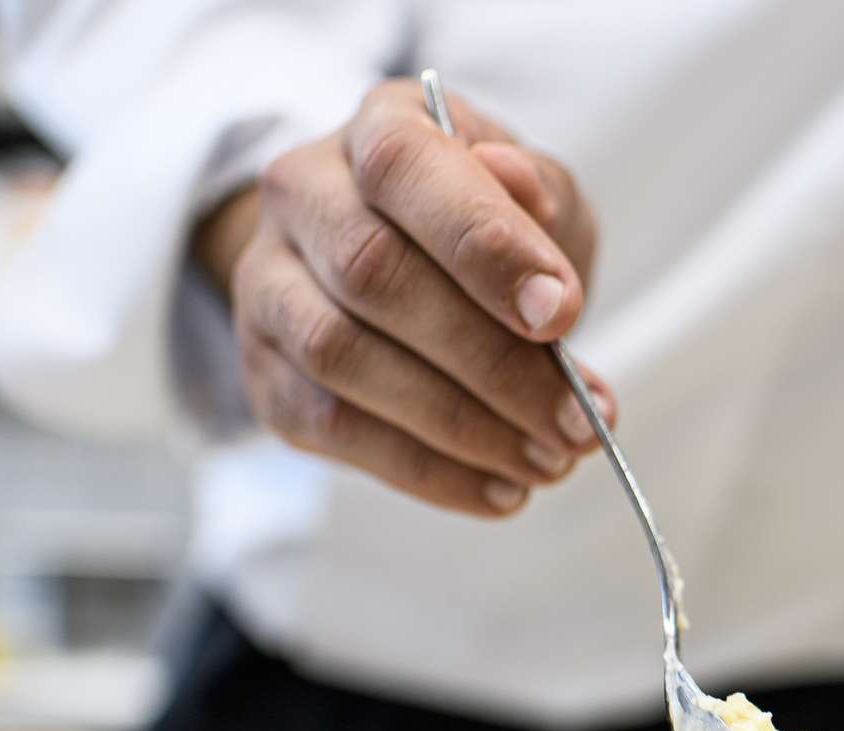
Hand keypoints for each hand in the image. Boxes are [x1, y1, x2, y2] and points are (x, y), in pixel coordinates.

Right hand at [194, 79, 611, 516]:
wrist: (410, 262)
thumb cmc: (488, 225)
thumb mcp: (538, 194)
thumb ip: (540, 195)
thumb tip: (522, 190)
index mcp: (379, 128)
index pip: (407, 170)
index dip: (484, 245)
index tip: (564, 315)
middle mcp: (303, 194)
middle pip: (374, 276)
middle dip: (492, 363)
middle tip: (577, 423)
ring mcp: (269, 284)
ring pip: (342, 359)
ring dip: (462, 427)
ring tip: (550, 462)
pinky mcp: (266, 371)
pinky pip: (332, 428)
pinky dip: (427, 470)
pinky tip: (502, 488)